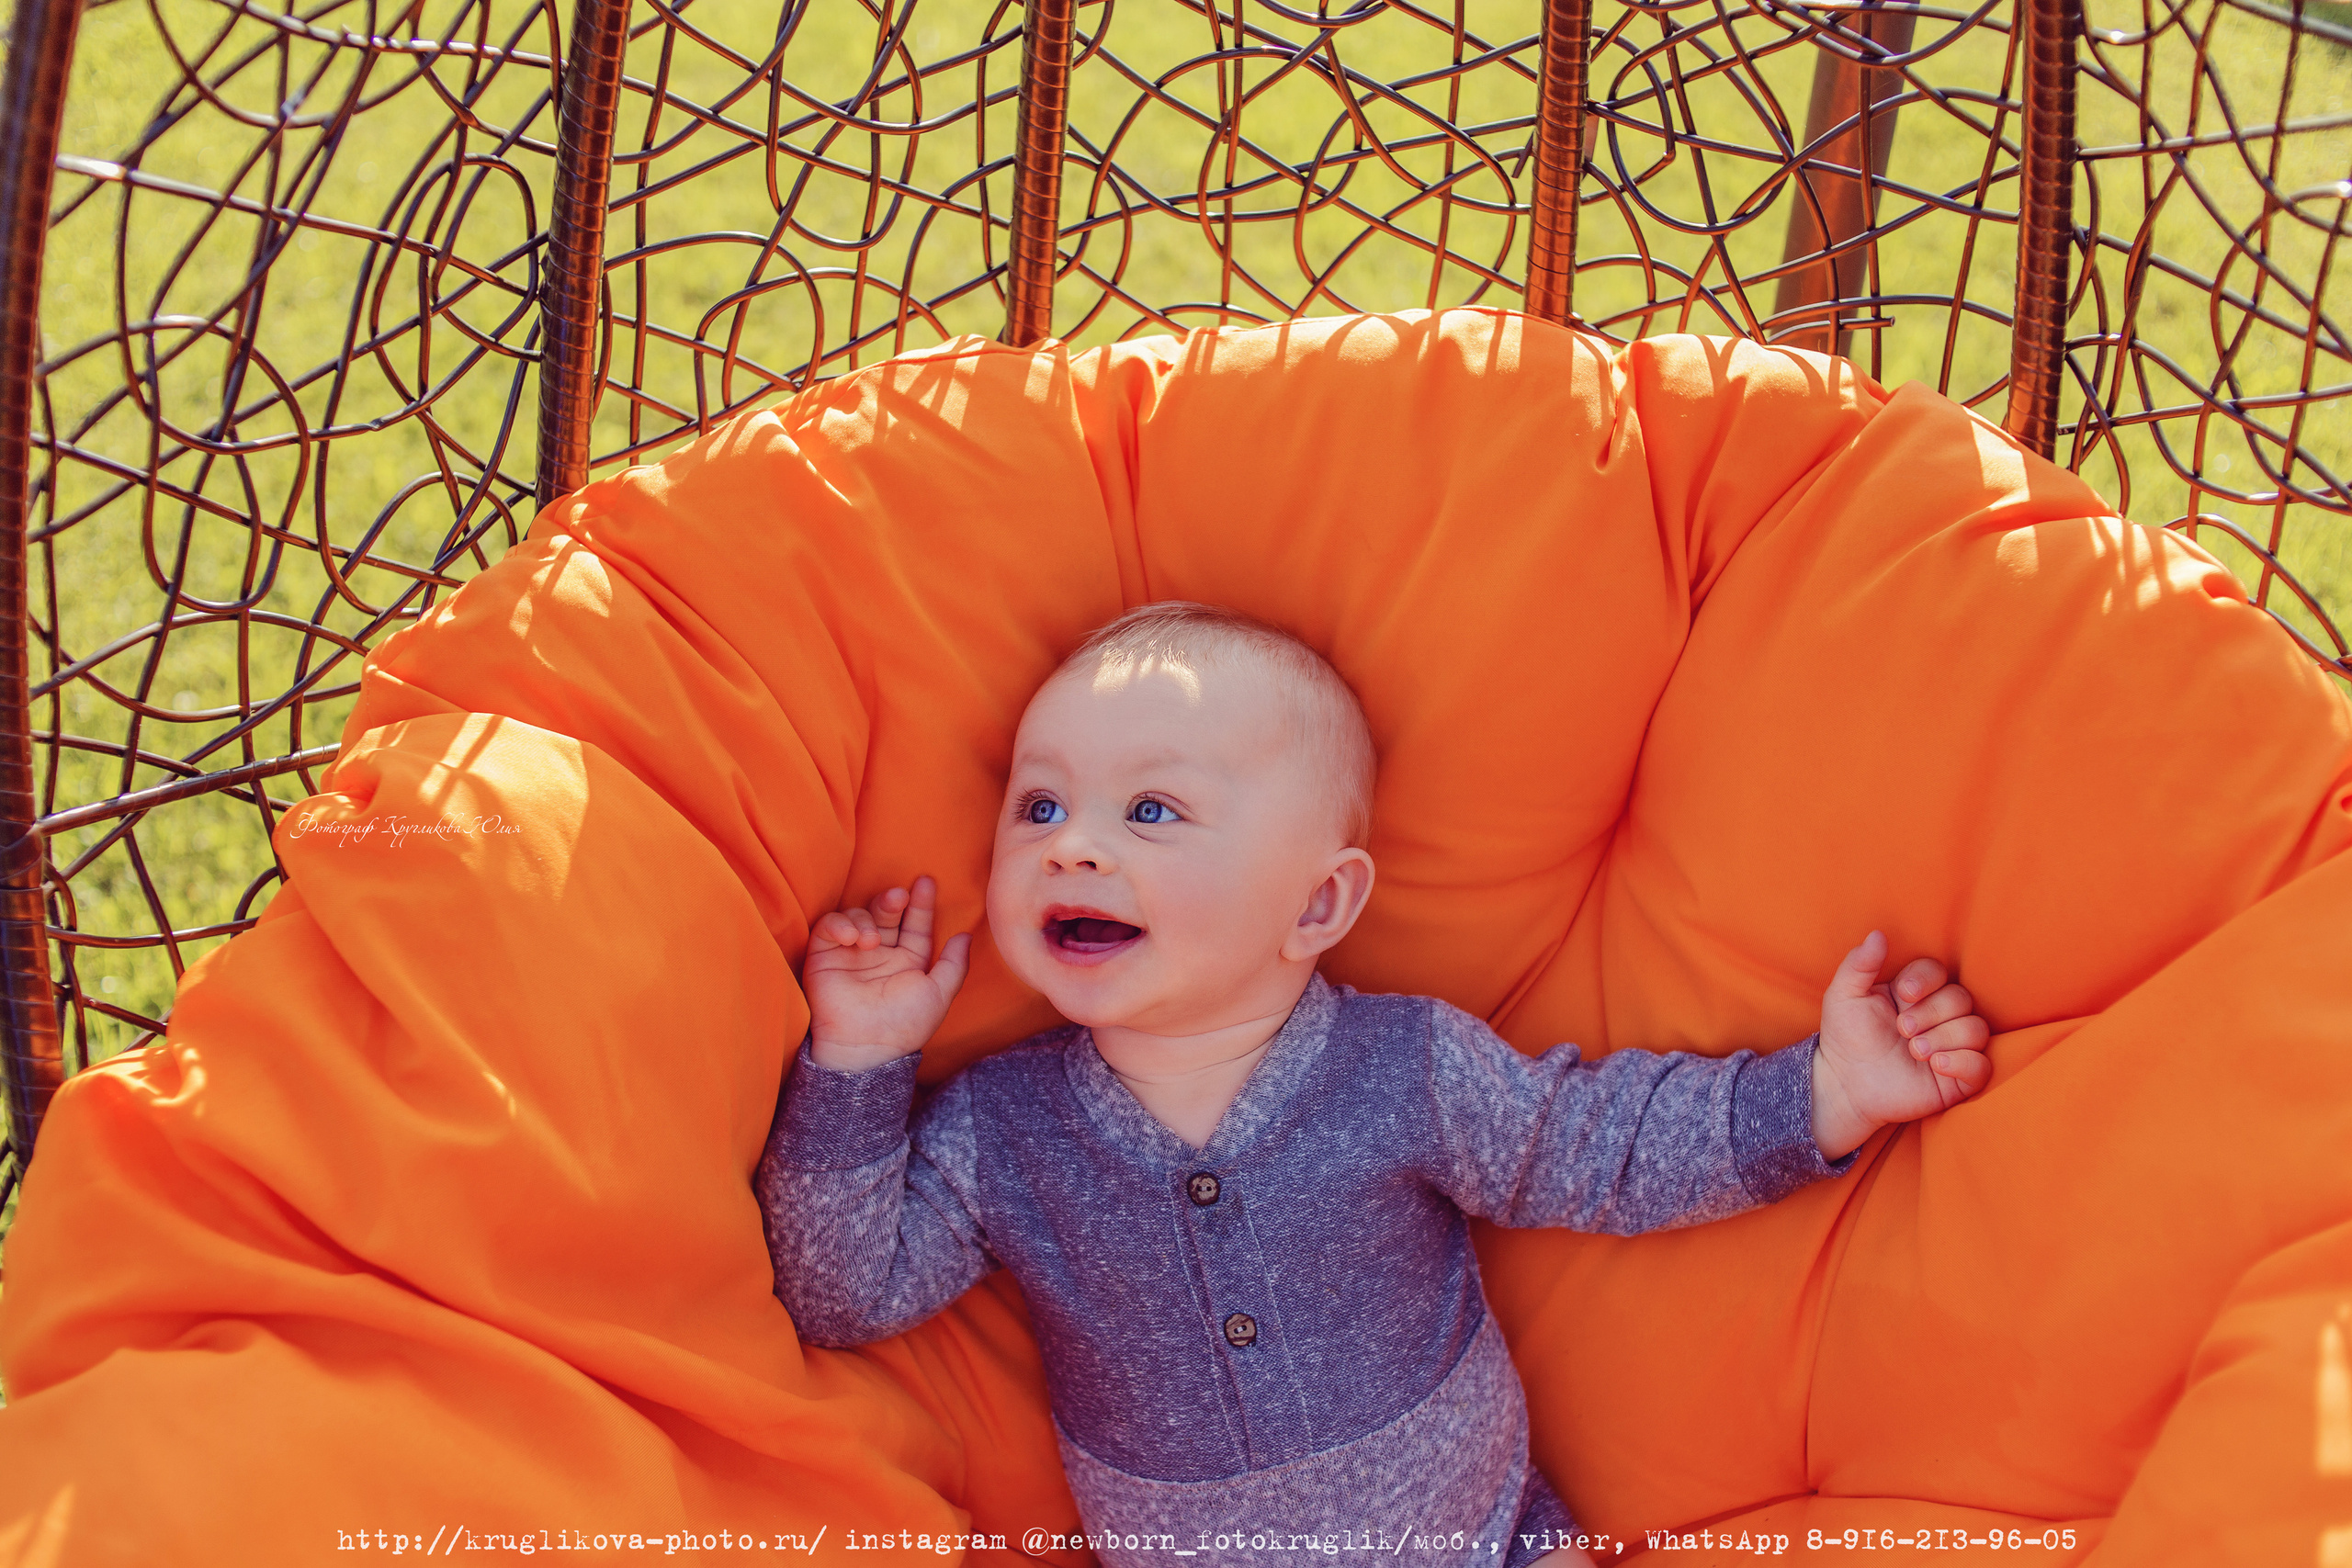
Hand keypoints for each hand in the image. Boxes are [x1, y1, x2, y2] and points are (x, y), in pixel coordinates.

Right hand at [804, 875, 972, 1072]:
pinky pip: (829, 927)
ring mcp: (851, 954)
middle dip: (893, 901)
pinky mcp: (823, 956)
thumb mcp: (938, 994)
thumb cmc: (903, 1025)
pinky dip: (840, 924)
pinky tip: (852, 938)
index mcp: (908, 962)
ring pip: (859, 915)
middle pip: (887, 913)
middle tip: (899, 896)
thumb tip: (966, 935)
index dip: (922, 904)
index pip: (916, 925)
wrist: (863, 1046)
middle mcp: (880, 954)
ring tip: (871, 942)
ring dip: (867, 918)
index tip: (926, 882)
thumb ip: (954, 965)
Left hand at [1811, 930, 1990, 1158]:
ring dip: (1944, 1038)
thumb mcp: (1843, 996)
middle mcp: (1938, 1016)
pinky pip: (1982, 1065)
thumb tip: (1878, 934)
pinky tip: (1936, 1066)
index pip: (1938, 972)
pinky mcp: (1958, 1078)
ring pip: (1976, 1029)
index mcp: (1914, 992)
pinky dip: (1964, 1062)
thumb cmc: (1845, 1038)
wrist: (1844, 1085)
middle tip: (1903, 1030)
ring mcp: (1951, 1046)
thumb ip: (1859, 964)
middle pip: (1961, 999)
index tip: (1904, 994)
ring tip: (1914, 1051)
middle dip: (1931, 1013)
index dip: (1925, 979)